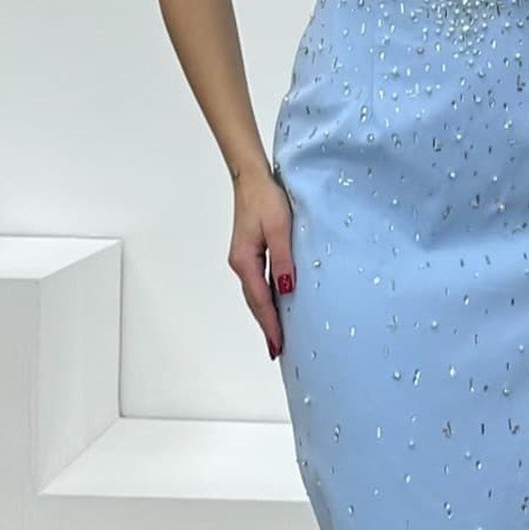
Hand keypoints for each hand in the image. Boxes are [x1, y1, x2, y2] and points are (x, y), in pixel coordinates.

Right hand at [232, 168, 294, 359]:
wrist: (251, 178)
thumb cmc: (267, 199)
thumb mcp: (279, 229)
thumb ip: (283, 260)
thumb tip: (286, 291)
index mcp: (245, 262)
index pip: (260, 301)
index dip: (270, 325)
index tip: (278, 346)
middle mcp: (241, 264)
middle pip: (254, 303)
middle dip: (266, 327)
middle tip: (278, 351)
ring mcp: (244, 259)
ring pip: (255, 295)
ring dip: (266, 316)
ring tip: (277, 336)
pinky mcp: (250, 253)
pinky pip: (258, 284)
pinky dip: (266, 300)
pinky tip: (276, 306)